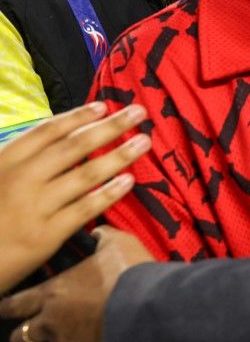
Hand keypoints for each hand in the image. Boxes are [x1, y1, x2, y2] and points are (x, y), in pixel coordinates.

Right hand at [0, 103, 148, 293]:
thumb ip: (19, 160)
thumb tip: (58, 139)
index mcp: (5, 161)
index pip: (48, 131)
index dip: (78, 116)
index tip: (104, 106)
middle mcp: (21, 179)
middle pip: (75, 146)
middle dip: (111, 127)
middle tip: (139, 112)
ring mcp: (35, 206)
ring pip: (86, 174)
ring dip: (119, 155)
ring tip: (144, 141)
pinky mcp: (46, 234)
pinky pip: (85, 208)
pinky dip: (109, 193)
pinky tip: (129, 181)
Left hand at [0, 227, 153, 341]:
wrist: (148, 303)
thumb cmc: (129, 271)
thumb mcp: (119, 244)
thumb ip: (103, 237)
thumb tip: (98, 231)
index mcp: (54, 291)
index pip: (15, 303)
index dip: (9, 307)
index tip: (7, 307)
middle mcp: (51, 320)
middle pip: (21, 336)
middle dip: (26, 334)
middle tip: (34, 329)